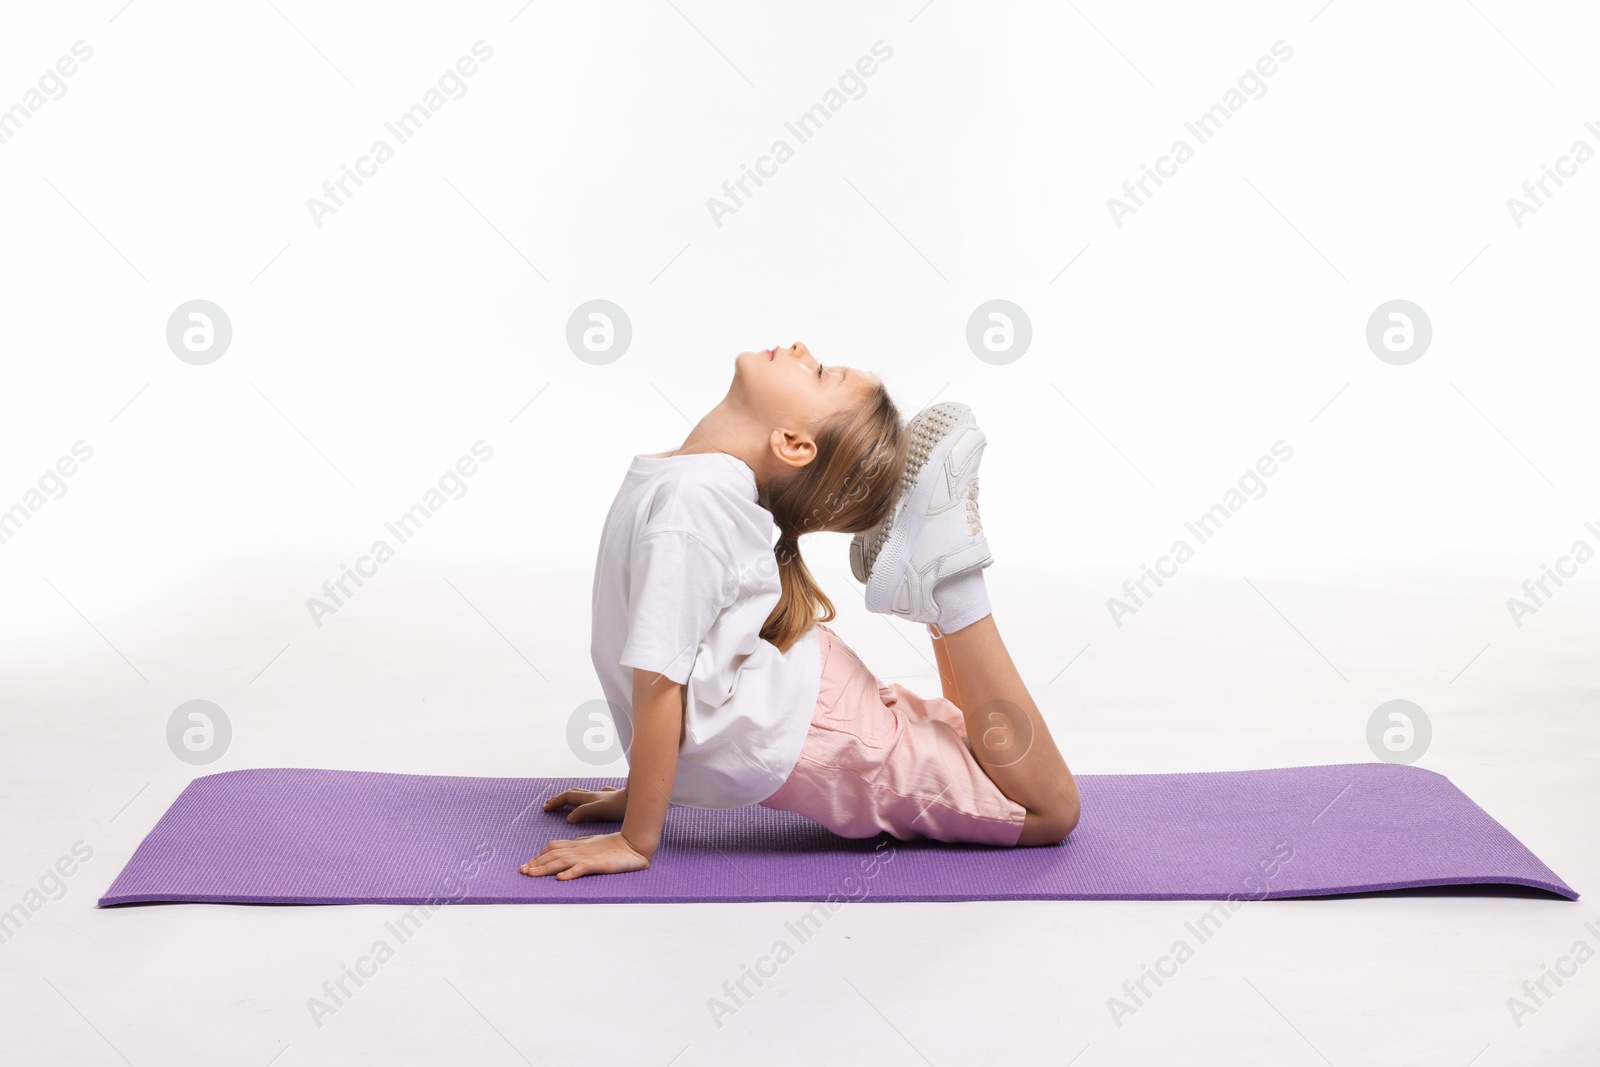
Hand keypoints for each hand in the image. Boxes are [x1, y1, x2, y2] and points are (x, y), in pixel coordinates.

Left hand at [519, 832, 649, 879]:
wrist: (634, 845)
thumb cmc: (616, 846)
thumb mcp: (594, 844)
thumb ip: (580, 845)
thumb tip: (567, 849)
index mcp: (579, 844)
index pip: (554, 848)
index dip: (539, 855)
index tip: (528, 864)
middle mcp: (580, 849)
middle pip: (553, 855)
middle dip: (536, 863)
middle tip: (522, 871)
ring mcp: (588, 856)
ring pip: (562, 861)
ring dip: (545, 868)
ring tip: (532, 874)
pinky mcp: (598, 864)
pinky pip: (582, 868)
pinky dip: (570, 873)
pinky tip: (560, 878)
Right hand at [543, 785, 627, 822]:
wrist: (640, 798)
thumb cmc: (620, 806)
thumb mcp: (599, 809)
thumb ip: (583, 812)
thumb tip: (568, 818)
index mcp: (589, 798)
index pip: (567, 797)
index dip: (555, 802)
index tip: (544, 809)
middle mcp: (595, 795)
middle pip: (573, 794)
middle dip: (560, 799)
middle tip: (550, 804)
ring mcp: (604, 796)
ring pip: (585, 794)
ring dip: (573, 797)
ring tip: (567, 800)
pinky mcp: (613, 800)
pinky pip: (599, 796)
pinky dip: (592, 798)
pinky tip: (596, 797)